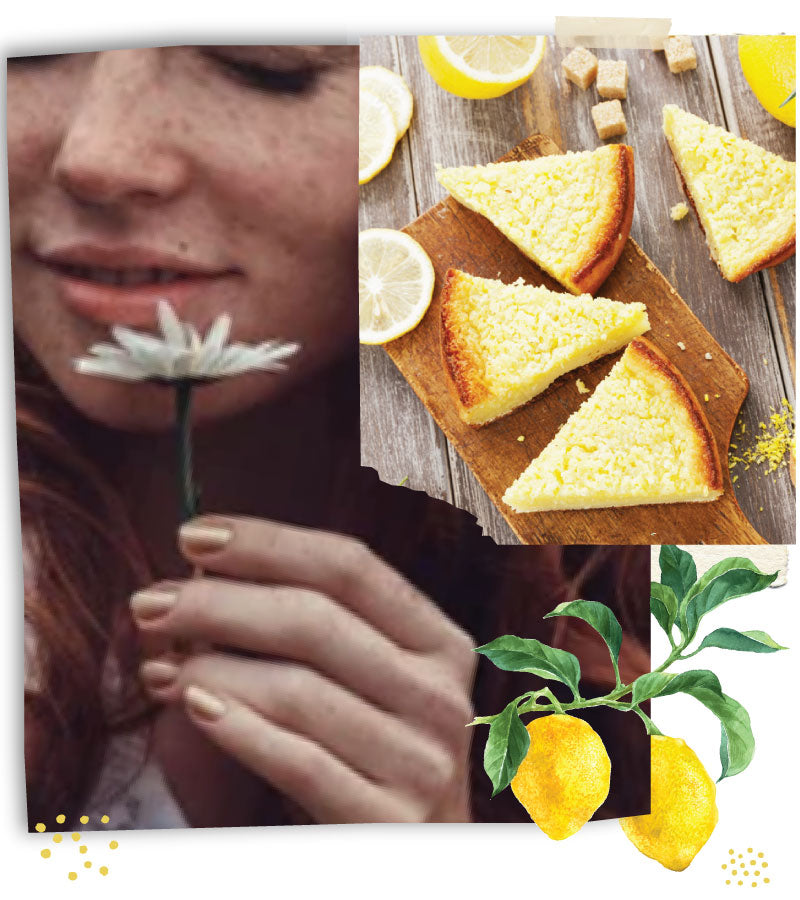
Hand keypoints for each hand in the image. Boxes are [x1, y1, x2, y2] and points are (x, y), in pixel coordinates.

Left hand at [132, 515, 476, 823]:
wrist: (415, 857)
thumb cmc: (368, 750)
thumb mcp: (359, 678)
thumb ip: (305, 625)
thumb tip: (203, 573)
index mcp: (439, 641)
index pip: (350, 566)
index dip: (267, 542)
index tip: (194, 535)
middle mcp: (440, 695)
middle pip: (316, 620)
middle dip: (218, 603)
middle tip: (150, 603)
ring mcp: (422, 763)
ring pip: (298, 689)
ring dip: (211, 668)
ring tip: (160, 664)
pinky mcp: (389, 824)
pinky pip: (297, 761)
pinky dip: (235, 728)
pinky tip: (190, 706)